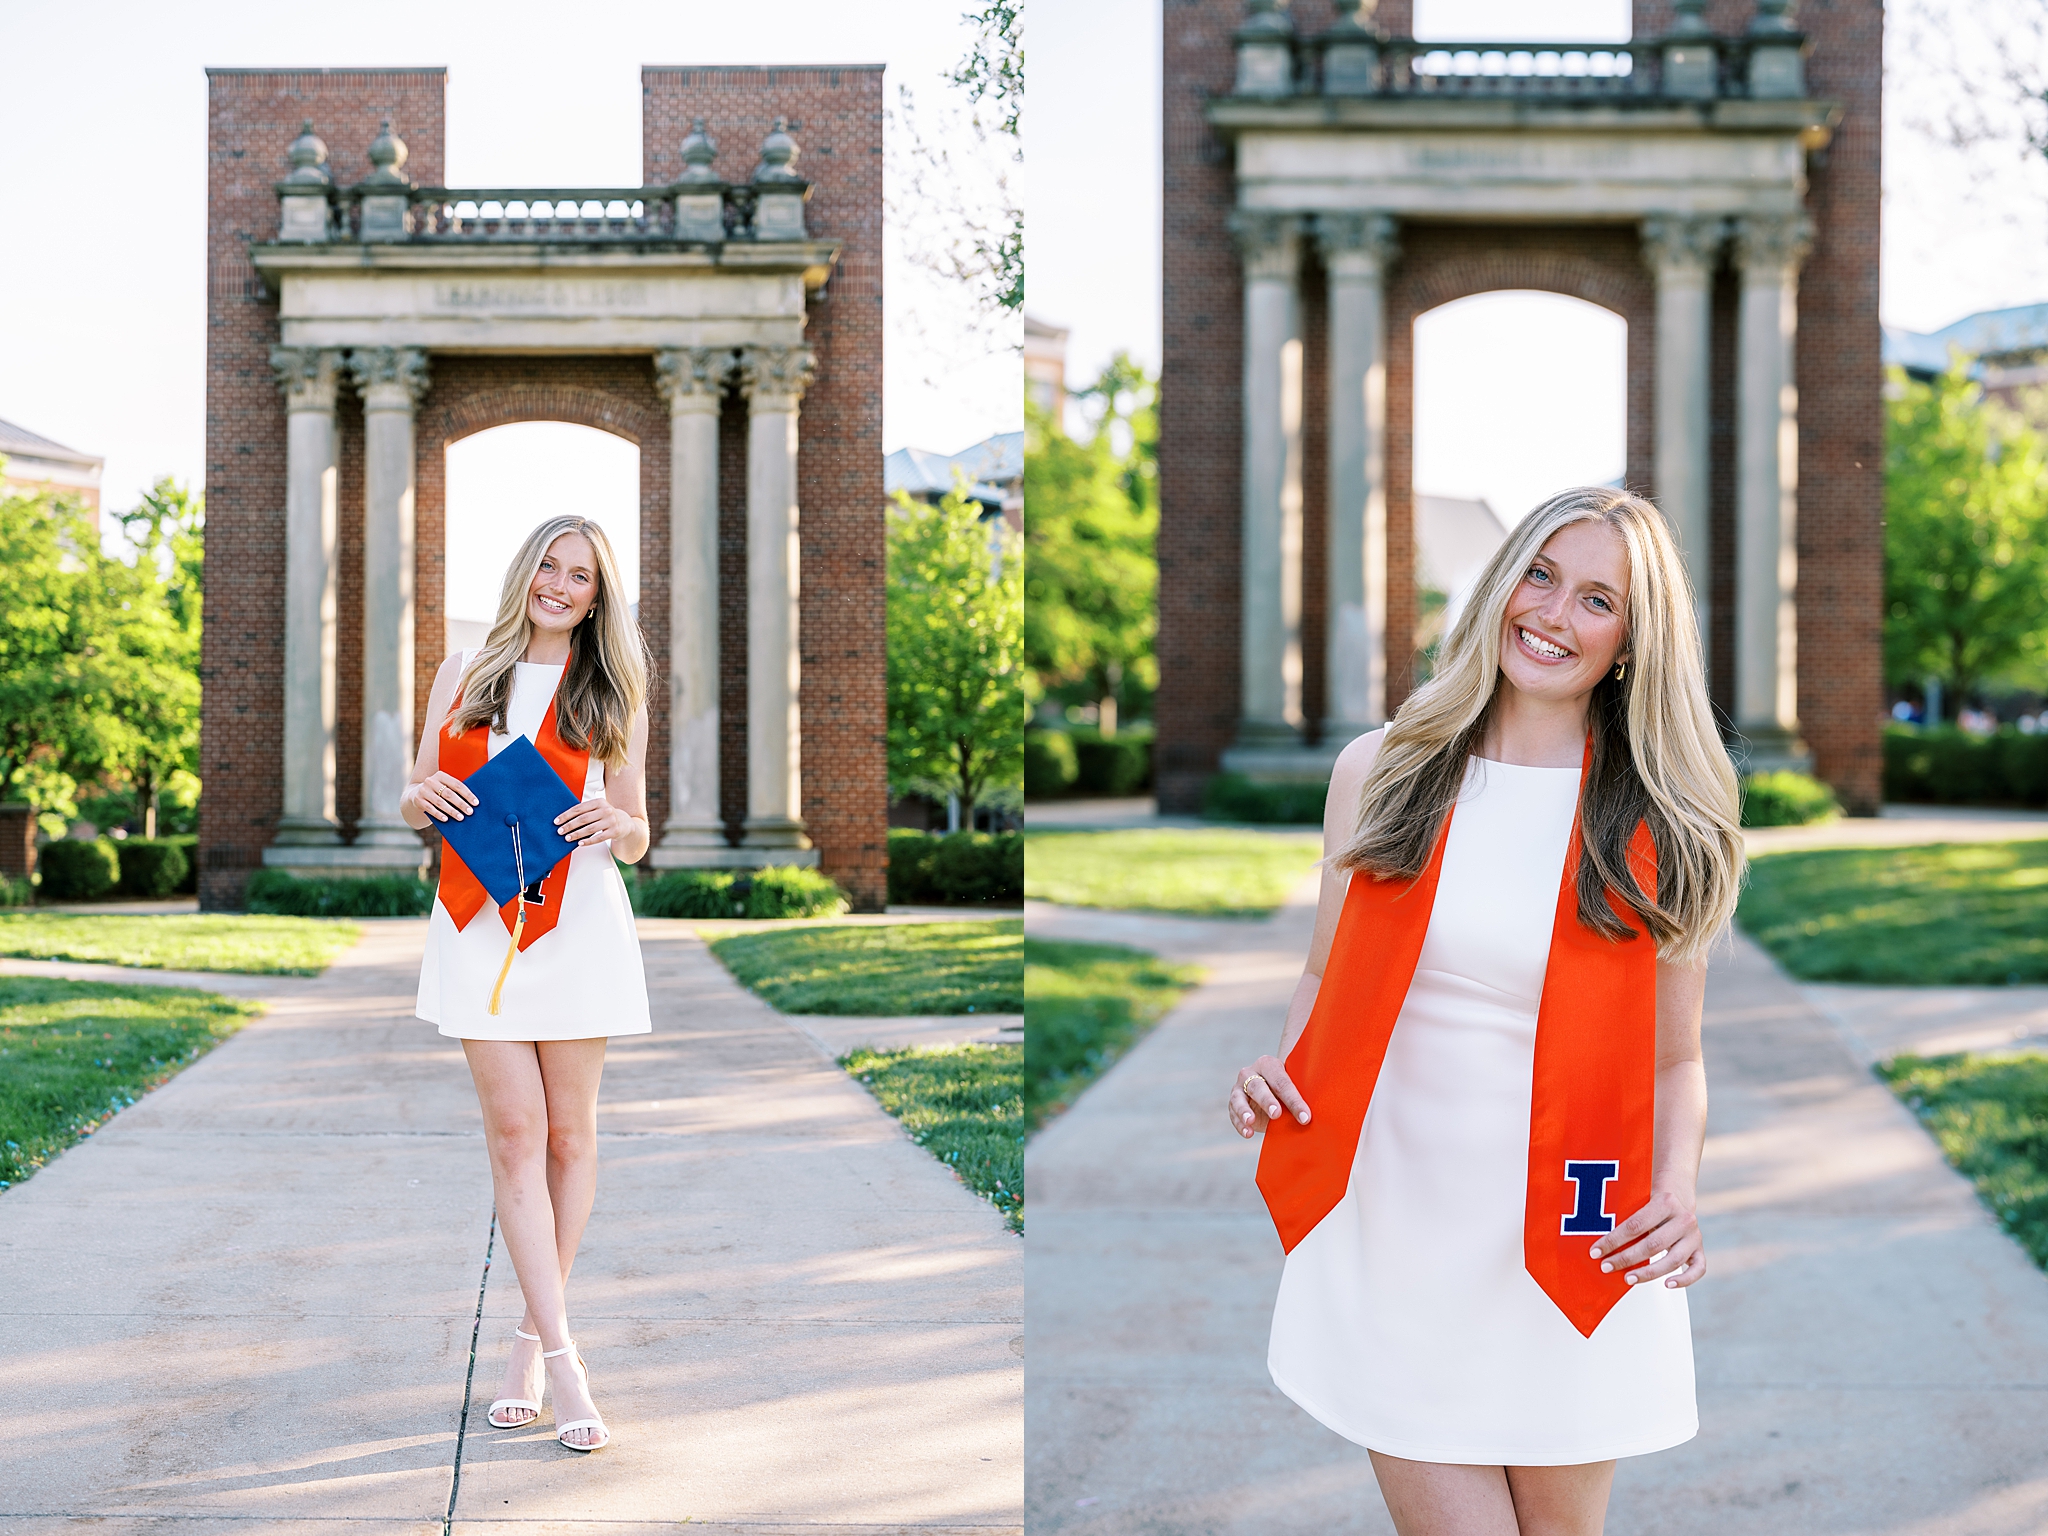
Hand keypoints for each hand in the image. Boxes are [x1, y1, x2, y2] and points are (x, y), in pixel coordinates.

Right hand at [414, 771, 477, 822]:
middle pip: (449, 794)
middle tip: (470, 812)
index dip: (467, 794)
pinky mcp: (418, 800)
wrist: (415, 794)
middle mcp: (431, 781)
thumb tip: (473, 802)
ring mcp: (423, 790)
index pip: (457, 784)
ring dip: (451, 811)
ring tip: (461, 818)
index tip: (476, 803)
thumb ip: (455, 791)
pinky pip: (430, 808)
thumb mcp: (444, 787)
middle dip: (461, 804)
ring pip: (440, 802)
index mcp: (440, 775)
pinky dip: (439, 814)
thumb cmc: (438, 792)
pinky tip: (446, 819)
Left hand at [555, 795, 635, 845]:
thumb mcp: (598, 808)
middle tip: (560, 831)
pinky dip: (588, 841)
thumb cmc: (606, 816)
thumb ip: (585, 810)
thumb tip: (564, 819)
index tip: (557, 821)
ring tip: (567, 838)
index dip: (566, 815)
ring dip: (576, 834)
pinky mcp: (614, 831)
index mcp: (599, 802)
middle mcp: (606, 810)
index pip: (579, 808)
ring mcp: (611, 821)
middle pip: (583, 819)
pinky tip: (580, 843)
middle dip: (569, 825)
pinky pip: (598, 838)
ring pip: (590, 829)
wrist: (625, 823)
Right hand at [1227, 1054, 1310, 1139]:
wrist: (1273, 1092)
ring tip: (1251, 1121)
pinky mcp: (1232, 1104)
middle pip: (1257, 1086)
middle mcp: (1250, 1073)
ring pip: (1238, 1098)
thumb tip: (1310, 1117)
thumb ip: (1298, 1097)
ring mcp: (1238, 1088)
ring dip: (1244, 1110)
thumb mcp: (1294, 1088)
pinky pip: (1233, 1114)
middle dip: (1267, 1101)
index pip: (1281, 1081)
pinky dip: (1240, 1124)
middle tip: (1276, 1114)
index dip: (1293, 1100)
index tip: (1305, 1117)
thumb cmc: (1287, 1091)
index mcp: (1268, 1064)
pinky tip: (1248, 1133)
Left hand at [1590, 1187, 1705, 1289]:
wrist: (1676, 1194)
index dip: (1613, 1241)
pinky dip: (1684, 1280)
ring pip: (1673, 1260)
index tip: (1596, 1252)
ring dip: (1648, 1273)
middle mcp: (1684, 1219)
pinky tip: (1667, 1284)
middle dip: (1626, 1258)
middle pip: (1653, 1244)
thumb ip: (1625, 1217)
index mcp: (1665, 1202)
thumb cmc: (1650, 1200)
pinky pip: (1698, 1269)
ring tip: (1628, 1278)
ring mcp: (1694, 1236)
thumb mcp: (1638, 1201)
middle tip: (1606, 1267)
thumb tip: (1597, 1242)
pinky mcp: (1699, 1249)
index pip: (1635, 1225)